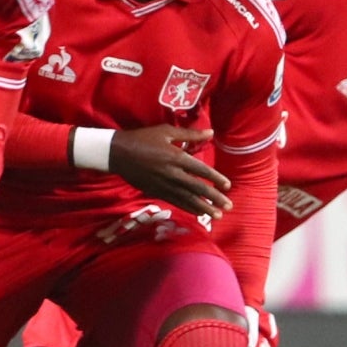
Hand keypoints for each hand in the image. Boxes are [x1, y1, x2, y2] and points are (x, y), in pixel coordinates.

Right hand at [109, 125, 230, 217]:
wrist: (118, 153)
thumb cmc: (143, 138)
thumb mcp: (166, 131)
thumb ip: (189, 134)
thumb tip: (210, 133)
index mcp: (176, 157)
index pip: (201, 170)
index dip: (215, 178)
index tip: (228, 186)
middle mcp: (172, 173)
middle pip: (197, 188)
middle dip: (214, 198)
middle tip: (228, 206)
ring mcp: (164, 185)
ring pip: (187, 199)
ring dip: (203, 208)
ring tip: (217, 215)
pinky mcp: (156, 191)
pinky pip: (175, 201)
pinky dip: (187, 208)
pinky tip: (197, 213)